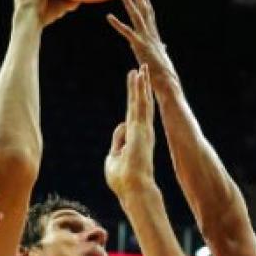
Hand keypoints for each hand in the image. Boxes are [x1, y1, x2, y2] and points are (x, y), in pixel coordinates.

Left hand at [105, 65, 157, 198]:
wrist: (133, 188)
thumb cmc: (123, 179)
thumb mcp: (113, 158)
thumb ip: (117, 141)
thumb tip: (121, 127)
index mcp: (135, 139)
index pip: (133, 116)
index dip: (133, 102)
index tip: (134, 90)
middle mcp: (142, 132)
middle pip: (140, 105)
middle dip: (140, 88)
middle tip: (140, 70)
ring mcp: (143, 129)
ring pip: (142, 101)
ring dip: (141, 84)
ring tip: (141, 68)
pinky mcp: (142, 127)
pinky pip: (141, 104)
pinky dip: (140, 90)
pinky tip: (139, 77)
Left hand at [106, 0, 177, 84]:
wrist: (166, 79)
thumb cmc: (164, 71)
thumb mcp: (161, 56)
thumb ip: (161, 49)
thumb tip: (164, 46)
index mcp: (153, 34)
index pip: (149, 13)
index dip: (146, 0)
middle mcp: (150, 32)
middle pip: (144, 9)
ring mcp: (145, 37)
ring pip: (136, 15)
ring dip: (128, 2)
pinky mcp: (139, 45)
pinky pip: (126, 32)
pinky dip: (117, 24)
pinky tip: (108, 17)